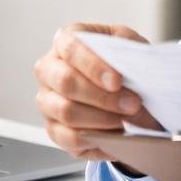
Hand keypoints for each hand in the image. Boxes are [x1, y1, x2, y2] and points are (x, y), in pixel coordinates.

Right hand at [33, 23, 161, 162]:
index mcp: (65, 41)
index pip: (72, 49)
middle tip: (133, 104)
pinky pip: (70, 138)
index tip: (118, 81)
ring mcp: (47, 101)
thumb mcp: (130, 47)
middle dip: (103, 97)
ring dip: (103, 119)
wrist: (125, 88)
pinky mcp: (53, 129)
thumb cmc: (122, 63)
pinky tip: (117, 135)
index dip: (94, 66)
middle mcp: (49, 69)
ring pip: (67, 113)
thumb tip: (134, 71)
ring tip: (128, 120)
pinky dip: (97, 139)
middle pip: (66, 82)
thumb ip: (130, 51)